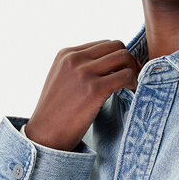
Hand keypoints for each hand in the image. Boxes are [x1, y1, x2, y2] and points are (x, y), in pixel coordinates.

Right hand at [24, 40, 142, 150]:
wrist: (45, 135)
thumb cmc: (55, 113)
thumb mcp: (61, 79)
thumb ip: (79, 67)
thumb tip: (109, 65)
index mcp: (66, 54)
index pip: (104, 44)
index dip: (118, 56)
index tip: (124, 70)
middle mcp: (74, 59)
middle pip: (116, 46)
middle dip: (129, 60)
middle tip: (132, 77)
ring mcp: (84, 73)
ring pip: (123, 57)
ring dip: (133, 71)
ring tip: (131, 86)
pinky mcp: (94, 89)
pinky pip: (126, 76)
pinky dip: (133, 83)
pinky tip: (131, 92)